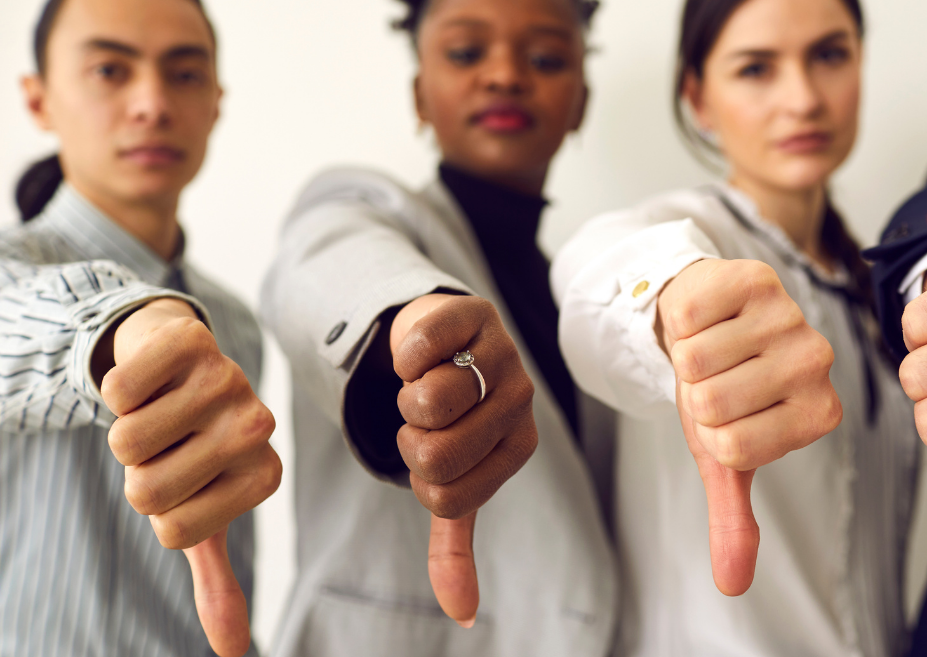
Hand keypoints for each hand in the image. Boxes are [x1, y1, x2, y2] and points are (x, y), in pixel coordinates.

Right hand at [101, 298, 281, 656]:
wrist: (180, 362)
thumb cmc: (190, 446)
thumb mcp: (203, 512)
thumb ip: (219, 580)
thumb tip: (234, 653)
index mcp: (263, 476)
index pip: (173, 531)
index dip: (159, 509)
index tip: (183, 479)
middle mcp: (258, 428)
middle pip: (146, 490)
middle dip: (135, 471)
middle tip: (164, 446)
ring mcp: (230, 380)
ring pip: (126, 439)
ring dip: (123, 428)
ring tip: (158, 411)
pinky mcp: (194, 341)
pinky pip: (118, 387)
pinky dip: (116, 387)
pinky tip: (151, 377)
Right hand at [389, 293, 537, 627]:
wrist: (448, 337)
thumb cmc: (452, 415)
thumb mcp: (454, 477)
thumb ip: (454, 544)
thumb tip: (461, 615)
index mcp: (518, 448)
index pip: (445, 497)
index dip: (419, 477)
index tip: (431, 449)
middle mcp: (521, 402)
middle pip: (433, 454)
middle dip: (409, 438)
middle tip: (425, 417)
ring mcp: (502, 355)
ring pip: (424, 402)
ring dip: (405, 396)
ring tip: (426, 382)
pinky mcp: (474, 315)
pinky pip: (416, 350)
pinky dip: (402, 355)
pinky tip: (424, 351)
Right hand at [656, 259, 841, 595]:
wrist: (708, 314)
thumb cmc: (721, 385)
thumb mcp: (724, 454)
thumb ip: (733, 516)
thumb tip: (731, 585)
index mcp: (817, 415)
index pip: (732, 445)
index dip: (709, 429)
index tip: (726, 410)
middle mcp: (817, 364)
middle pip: (713, 402)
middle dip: (695, 391)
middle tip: (715, 374)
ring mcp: (791, 317)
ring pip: (698, 359)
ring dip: (686, 354)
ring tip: (711, 345)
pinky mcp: (756, 278)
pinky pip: (688, 318)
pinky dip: (680, 320)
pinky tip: (705, 316)